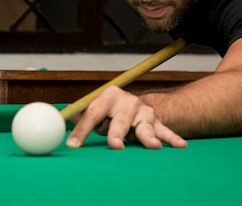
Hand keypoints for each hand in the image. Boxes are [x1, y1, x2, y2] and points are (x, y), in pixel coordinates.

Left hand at [65, 86, 186, 149]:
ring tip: (152, 146)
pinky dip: (172, 139)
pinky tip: (180, 146)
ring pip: (144, 126)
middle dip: (116, 133)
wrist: (134, 105)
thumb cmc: (110, 111)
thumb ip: (80, 115)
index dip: (82, 129)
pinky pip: (165, 131)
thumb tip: (61, 118)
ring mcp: (144, 112)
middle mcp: (128, 101)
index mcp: (109, 95)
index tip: (73, 144)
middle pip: (120, 120)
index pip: (93, 113)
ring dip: (148, 137)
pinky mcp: (157, 122)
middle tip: (114, 144)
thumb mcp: (95, 109)